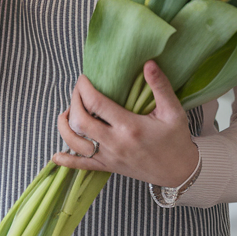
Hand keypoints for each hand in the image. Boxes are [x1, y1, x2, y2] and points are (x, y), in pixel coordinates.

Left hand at [52, 62, 199, 187]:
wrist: (180, 172)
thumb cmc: (176, 139)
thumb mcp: (173, 111)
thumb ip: (160, 86)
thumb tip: (148, 63)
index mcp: (129, 127)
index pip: (96, 103)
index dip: (84, 87)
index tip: (83, 78)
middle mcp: (115, 143)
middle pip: (80, 121)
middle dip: (73, 102)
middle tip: (77, 90)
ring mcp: (110, 157)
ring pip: (76, 143)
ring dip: (65, 127)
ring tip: (66, 113)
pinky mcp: (109, 167)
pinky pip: (83, 166)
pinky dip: (67, 161)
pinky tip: (56, 155)